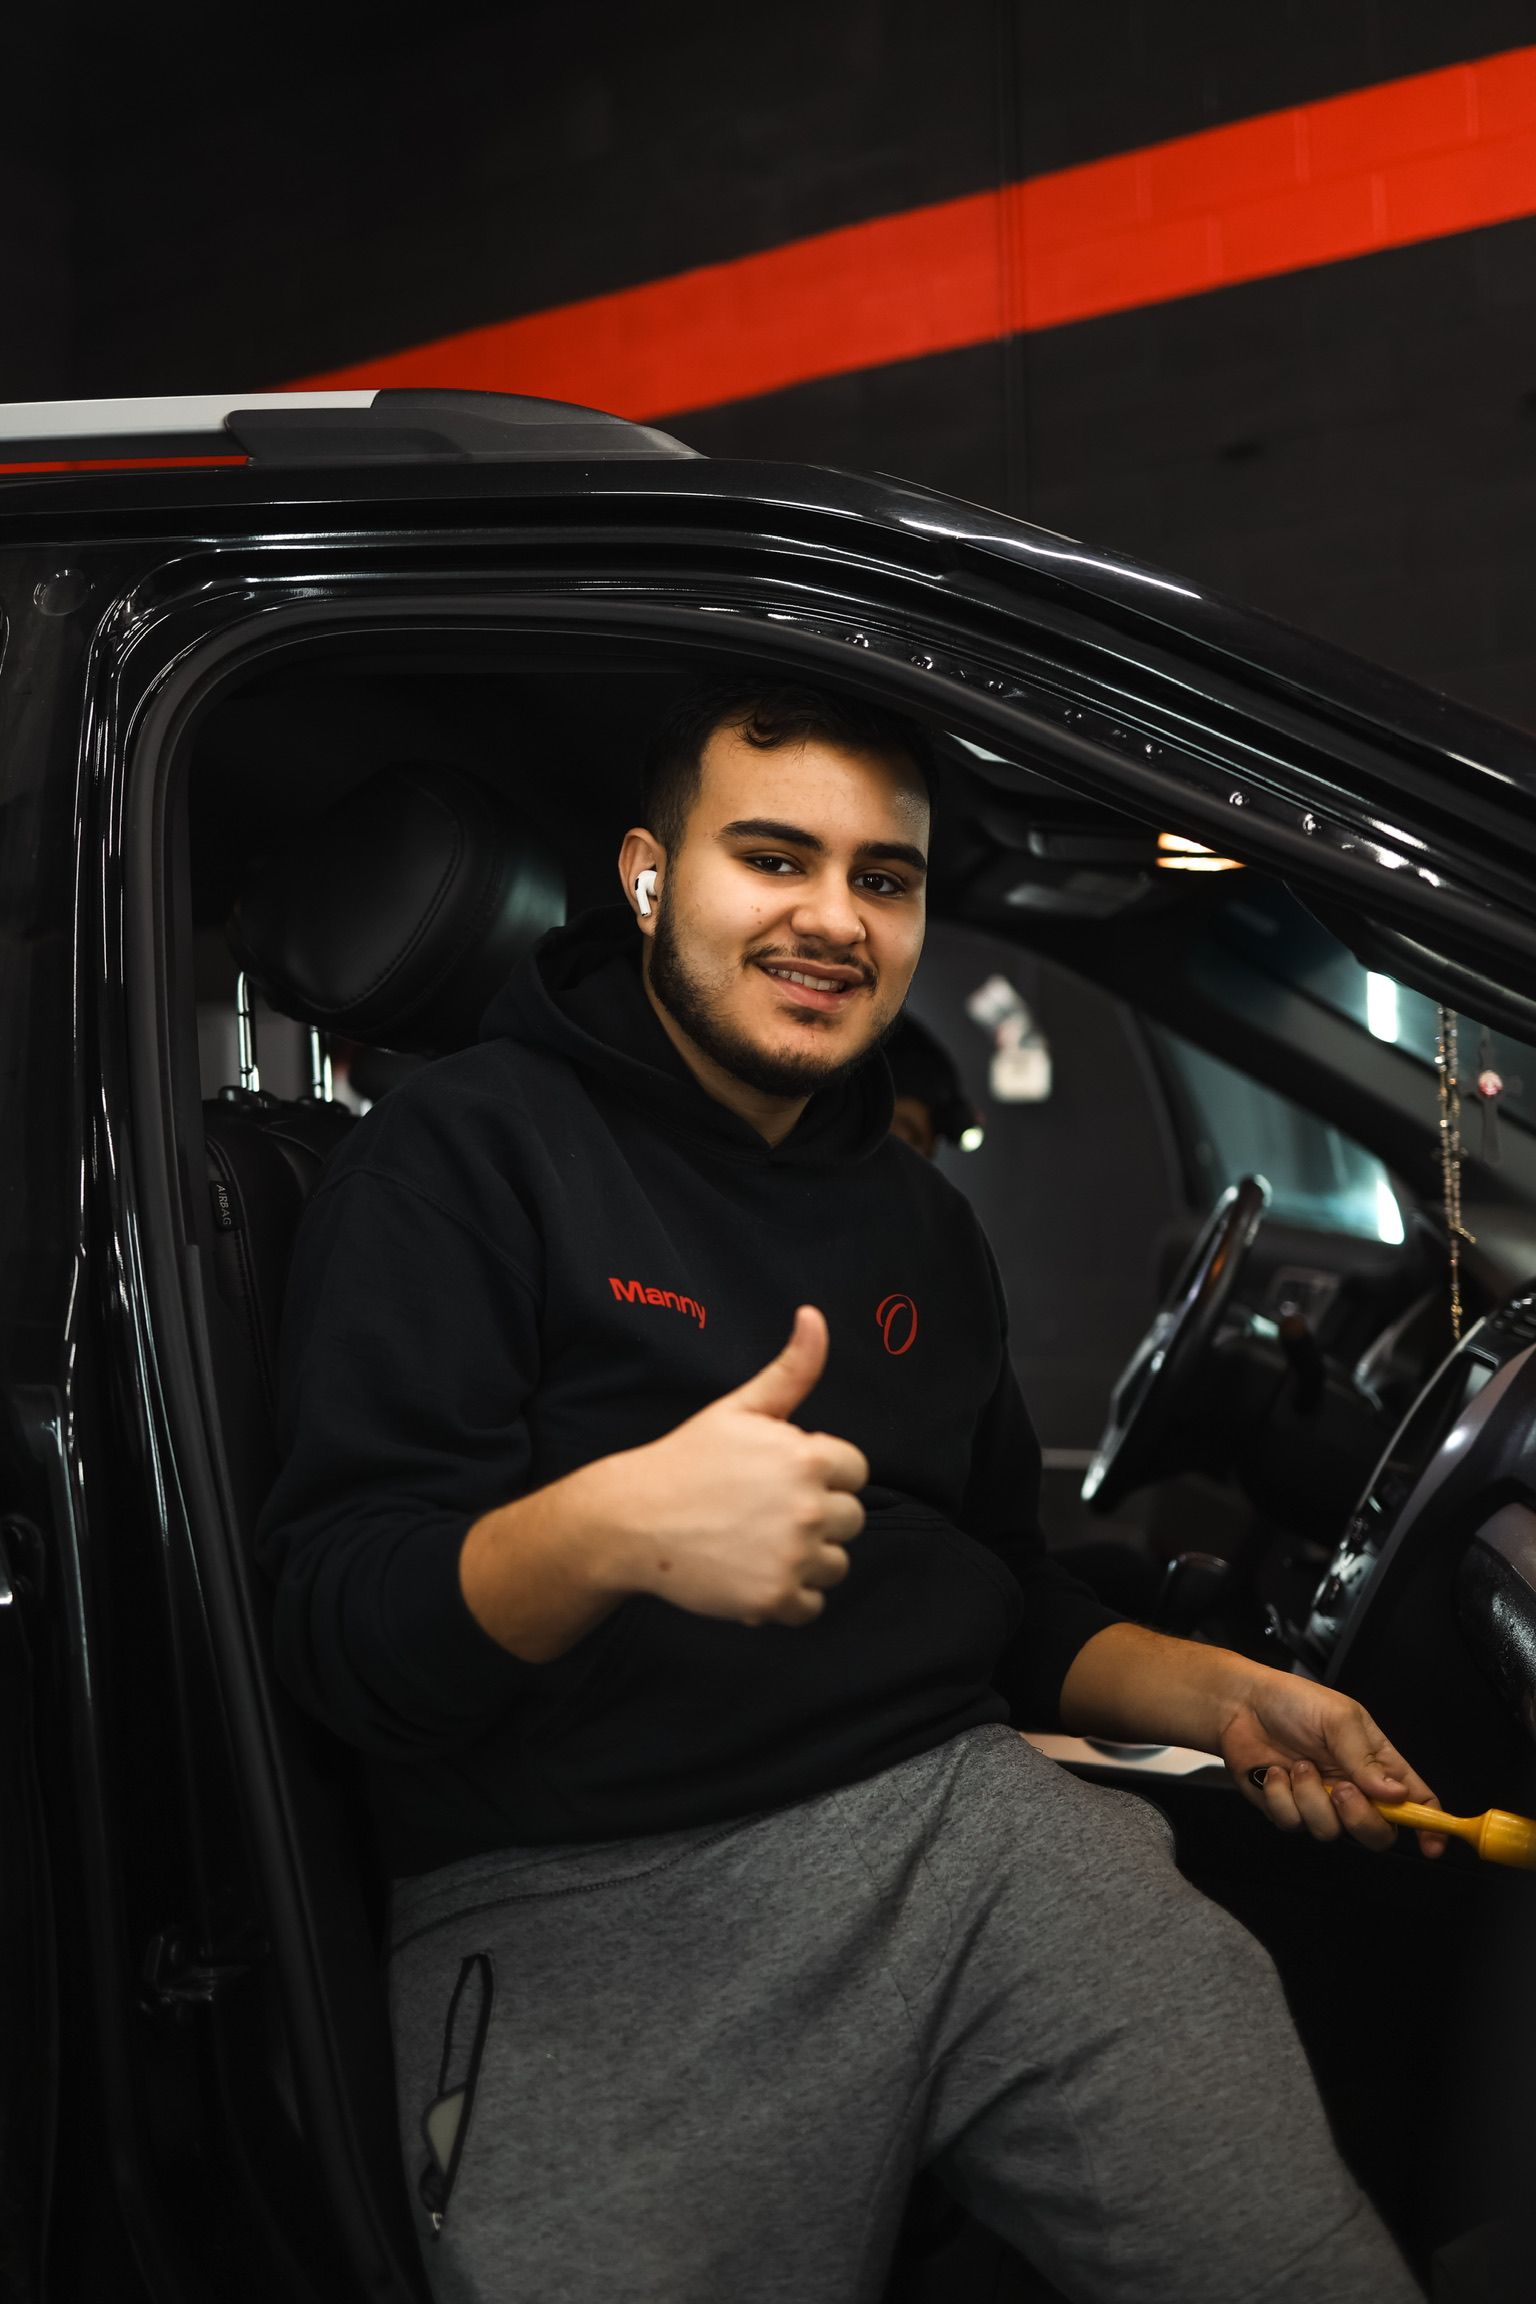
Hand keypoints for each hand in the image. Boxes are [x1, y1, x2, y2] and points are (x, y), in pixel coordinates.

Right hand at [617, 1305, 868, 1627]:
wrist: (633, 1520)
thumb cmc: (687, 1460)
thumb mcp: (739, 1408)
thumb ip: (791, 1369)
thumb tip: (814, 1316)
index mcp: (807, 1458)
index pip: (855, 1472)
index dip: (820, 1474)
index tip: (780, 1478)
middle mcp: (807, 1508)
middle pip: (851, 1519)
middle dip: (816, 1516)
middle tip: (763, 1512)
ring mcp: (792, 1557)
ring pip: (835, 1564)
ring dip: (806, 1558)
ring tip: (757, 1542)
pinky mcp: (775, 1599)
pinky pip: (812, 1605)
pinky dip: (788, 1597)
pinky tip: (752, 1571)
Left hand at [1219, 1665, 1447, 1856]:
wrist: (1241, 1705)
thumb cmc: (1294, 1702)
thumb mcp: (1338, 1718)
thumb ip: (1366, 1758)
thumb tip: (1399, 1794)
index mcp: (1377, 1764)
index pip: (1417, 1801)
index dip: (1430, 1826)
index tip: (1431, 1845)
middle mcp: (1354, 1789)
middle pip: (1377, 1833)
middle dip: (1360, 1818)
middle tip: (1341, 1789)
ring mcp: (1321, 1803)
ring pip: (1331, 1832)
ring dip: (1311, 1799)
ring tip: (1297, 1765)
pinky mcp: (1289, 1810)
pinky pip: (1293, 1824)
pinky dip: (1282, 1797)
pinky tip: (1275, 1772)